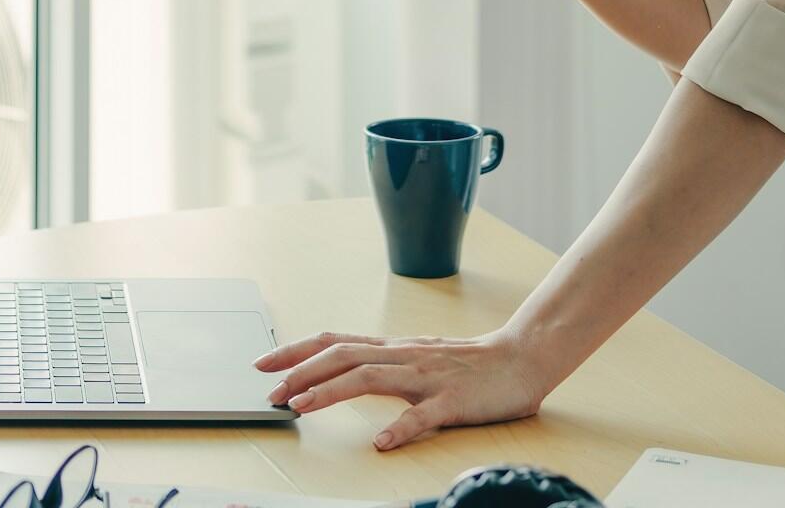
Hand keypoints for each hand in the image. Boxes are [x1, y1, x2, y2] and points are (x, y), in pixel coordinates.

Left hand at [253, 329, 551, 449]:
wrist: (522, 357)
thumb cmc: (469, 363)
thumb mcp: (416, 358)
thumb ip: (382, 364)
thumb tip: (338, 374)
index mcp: (394, 349)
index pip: (335, 342)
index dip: (296, 351)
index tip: (263, 363)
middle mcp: (404, 356)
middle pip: (343, 355)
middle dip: (301, 372)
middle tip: (271, 391)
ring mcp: (428, 377)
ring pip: (371, 377)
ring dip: (331, 391)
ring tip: (302, 407)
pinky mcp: (453, 400)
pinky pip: (423, 415)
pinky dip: (400, 428)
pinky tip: (382, 442)